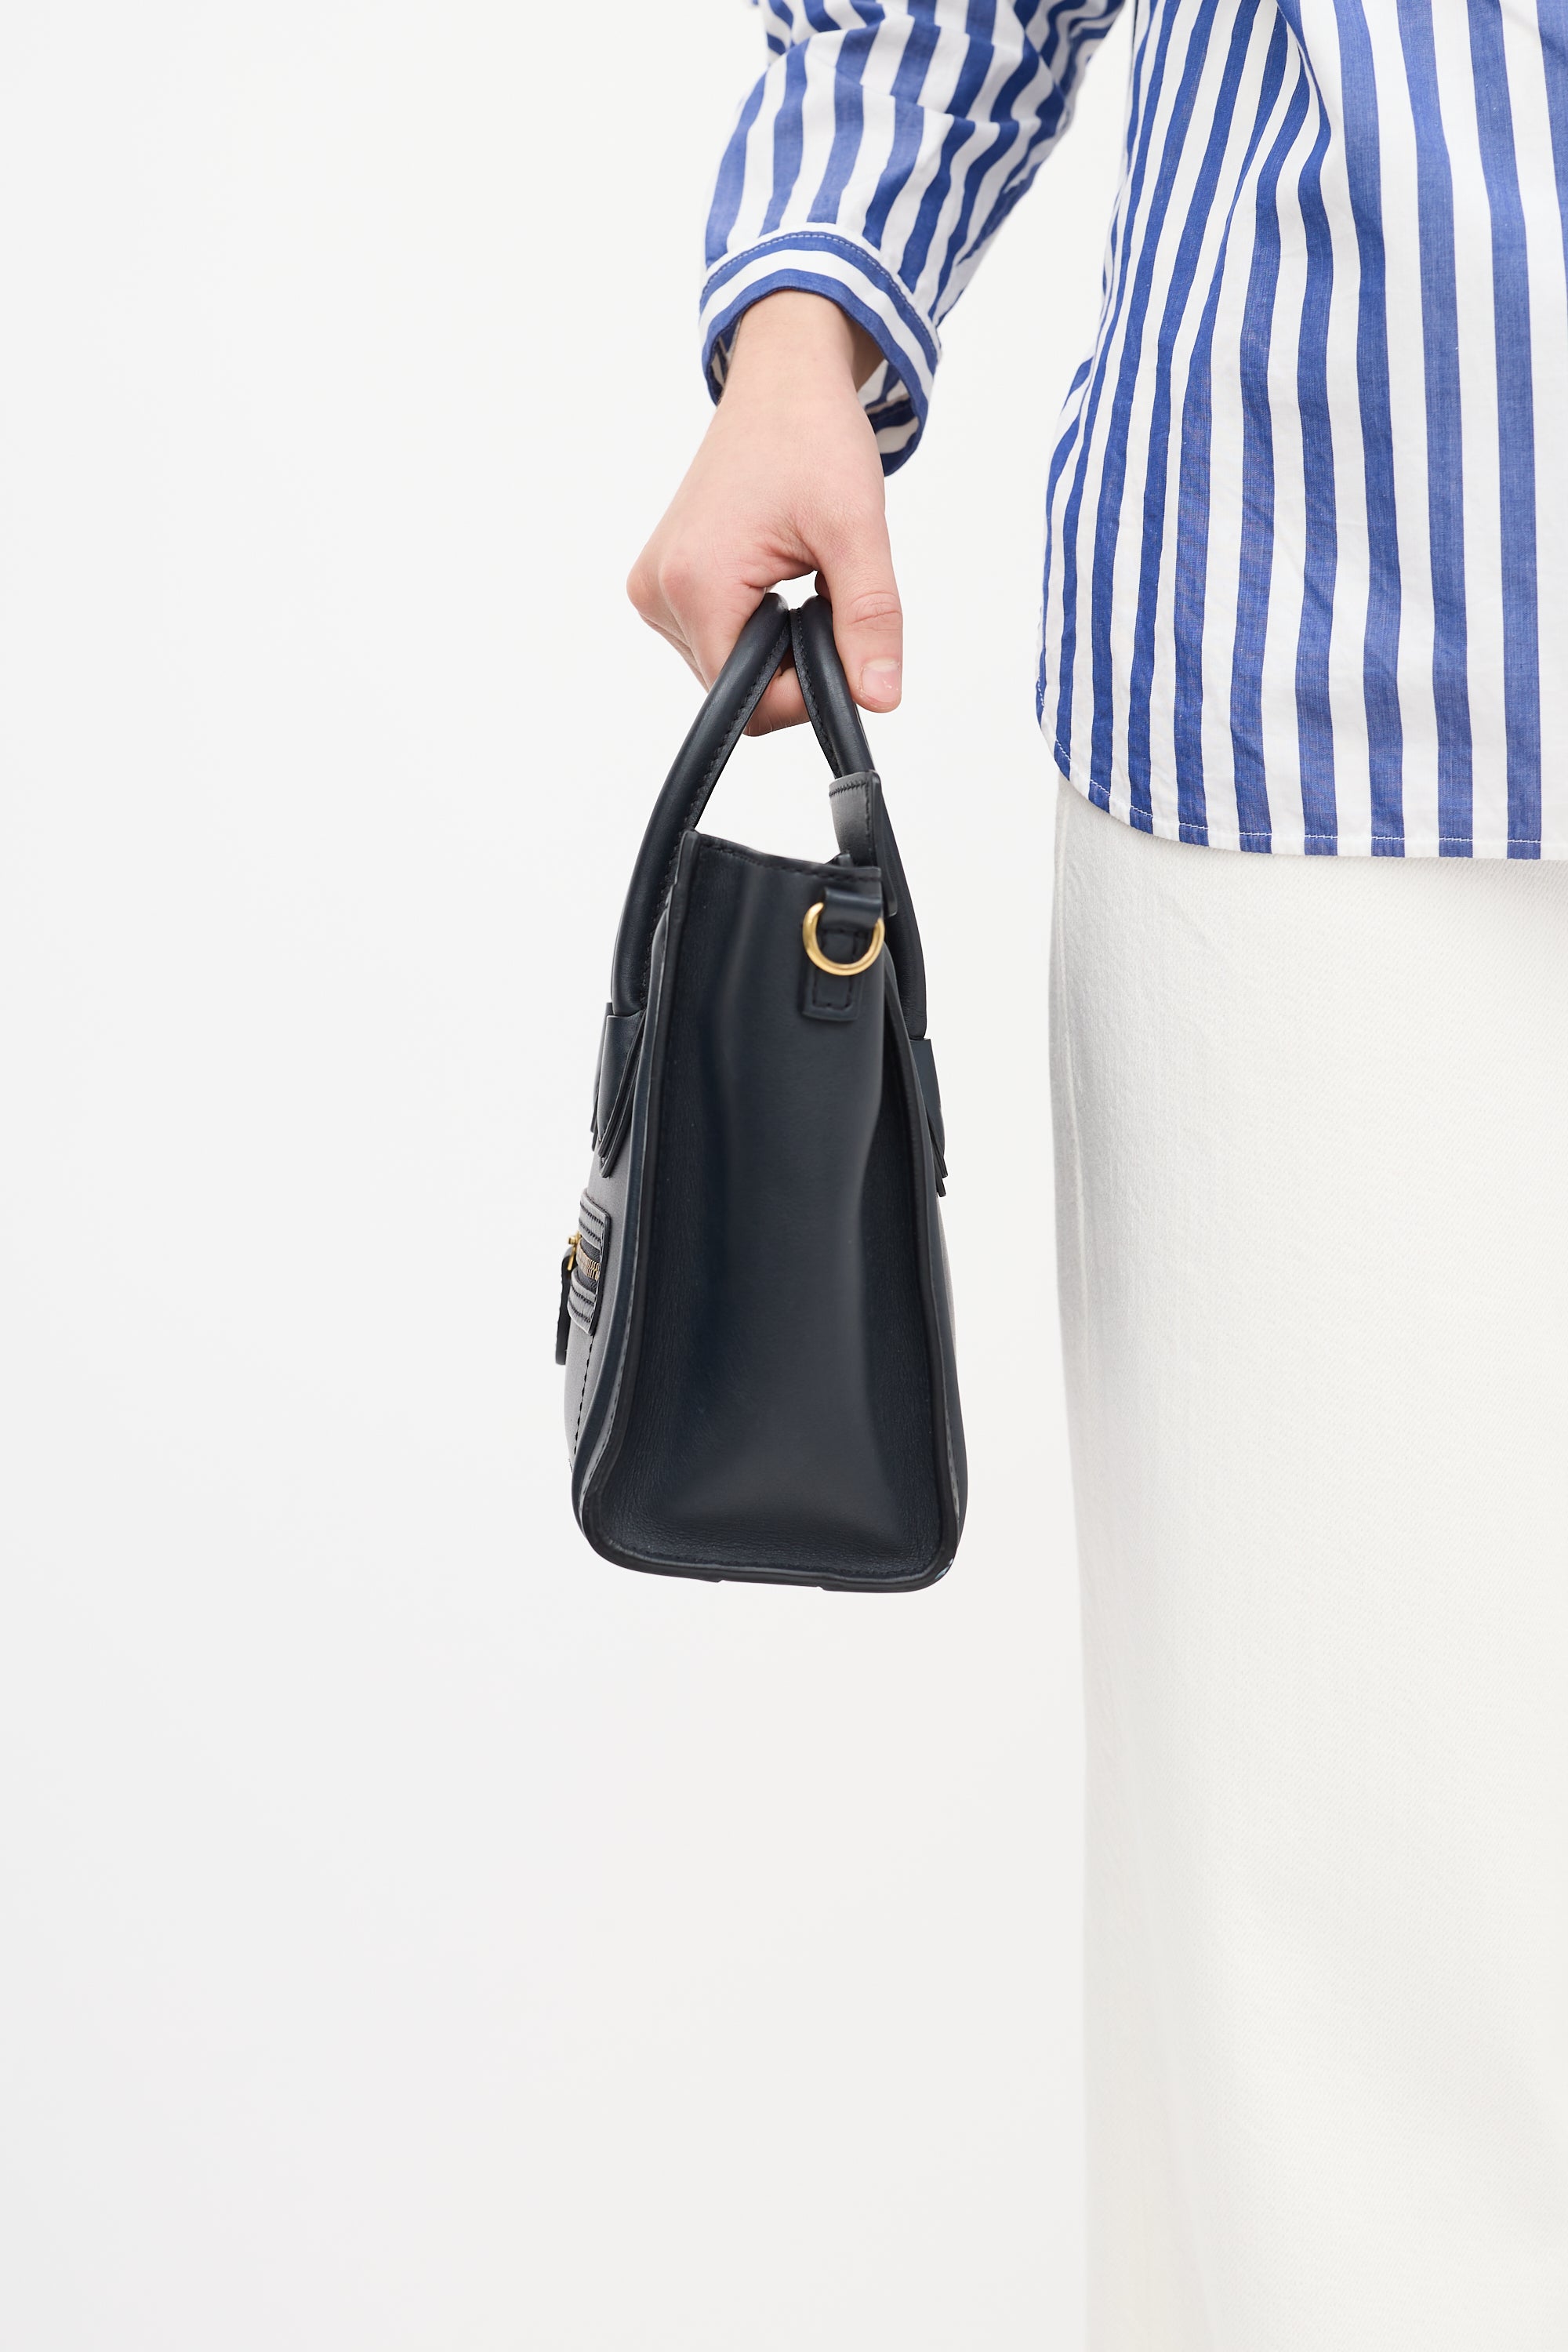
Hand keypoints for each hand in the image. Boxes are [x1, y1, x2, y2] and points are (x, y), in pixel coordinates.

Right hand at [627, 290, 902, 733]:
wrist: (782, 380)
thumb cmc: (811, 435)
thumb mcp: (857, 532)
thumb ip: (869, 621)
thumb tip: (878, 697)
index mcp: (694, 584)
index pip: (745, 703)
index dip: (802, 695)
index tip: (840, 646)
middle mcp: (659, 592)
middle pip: (733, 689)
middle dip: (789, 663)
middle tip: (822, 596)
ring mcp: (654, 588)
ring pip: (724, 667)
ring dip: (772, 643)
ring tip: (794, 574)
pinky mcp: (661, 581)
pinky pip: (712, 637)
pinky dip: (751, 623)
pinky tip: (770, 574)